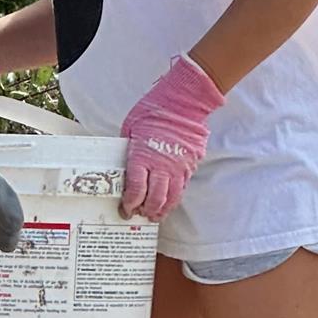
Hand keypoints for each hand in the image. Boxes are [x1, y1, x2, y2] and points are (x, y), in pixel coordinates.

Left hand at [120, 55, 224, 221]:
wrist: (183, 102)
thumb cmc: (153, 111)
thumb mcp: (130, 130)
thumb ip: (129, 151)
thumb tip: (126, 164)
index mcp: (142, 158)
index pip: (136, 190)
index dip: (130, 203)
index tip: (126, 208)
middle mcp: (161, 166)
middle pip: (154, 199)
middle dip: (145, 210)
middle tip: (139, 214)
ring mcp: (179, 167)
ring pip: (171, 197)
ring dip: (162, 209)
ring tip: (155, 215)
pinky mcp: (191, 165)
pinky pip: (182, 187)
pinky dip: (174, 197)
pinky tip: (169, 201)